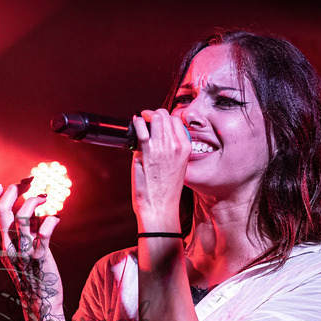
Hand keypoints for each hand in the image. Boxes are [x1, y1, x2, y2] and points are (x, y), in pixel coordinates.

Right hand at [0, 180, 64, 316]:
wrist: (40, 303)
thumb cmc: (32, 274)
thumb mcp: (20, 251)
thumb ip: (23, 229)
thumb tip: (31, 205)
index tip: (0, 185)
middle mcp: (8, 247)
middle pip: (2, 212)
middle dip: (13, 191)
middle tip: (26, 183)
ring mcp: (24, 252)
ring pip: (23, 218)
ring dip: (34, 200)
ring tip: (44, 196)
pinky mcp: (41, 258)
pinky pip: (45, 234)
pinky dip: (51, 221)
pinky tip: (56, 219)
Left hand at [130, 108, 189, 228]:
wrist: (160, 206)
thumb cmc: (166, 191)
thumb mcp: (178, 168)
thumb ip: (172, 151)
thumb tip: (159, 139)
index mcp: (185, 148)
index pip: (177, 121)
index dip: (166, 117)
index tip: (158, 120)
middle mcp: (175, 145)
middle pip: (165, 116)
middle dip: (155, 114)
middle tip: (147, 117)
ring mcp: (161, 147)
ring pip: (155, 118)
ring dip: (146, 116)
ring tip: (141, 120)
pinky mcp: (146, 151)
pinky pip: (141, 128)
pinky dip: (137, 122)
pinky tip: (135, 123)